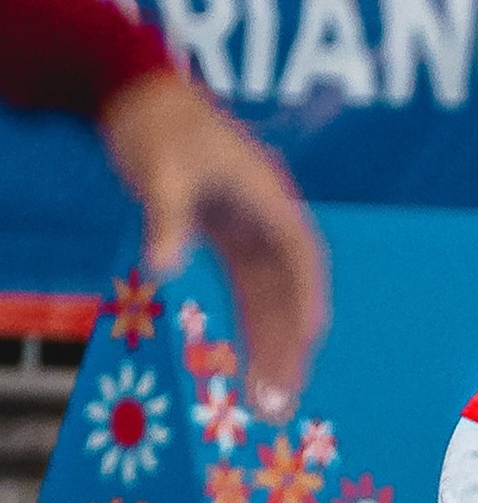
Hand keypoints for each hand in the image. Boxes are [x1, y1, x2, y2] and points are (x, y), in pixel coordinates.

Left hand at [99, 71, 326, 422]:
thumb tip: (161, 269)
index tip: (308, 340)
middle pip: (291, 293)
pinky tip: (250, 367)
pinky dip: (253, 330)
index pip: (300, 259)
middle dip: (290, 348)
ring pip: (274, 302)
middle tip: (281, 401)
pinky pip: (250, 296)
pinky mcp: (231, 242)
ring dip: (276, 349)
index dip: (306, 300)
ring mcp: (253, 235)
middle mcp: (270, 223)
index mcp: (269, 201)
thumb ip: (166, 220)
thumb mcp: (160, 172)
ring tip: (272, 403)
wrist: (144, 99)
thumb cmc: (157, 127)